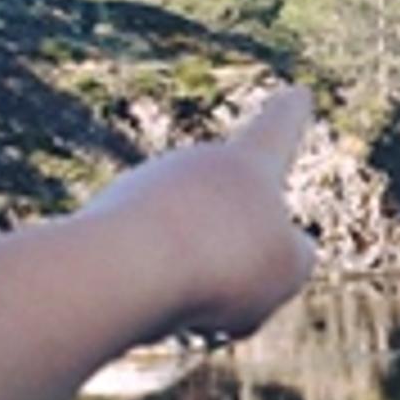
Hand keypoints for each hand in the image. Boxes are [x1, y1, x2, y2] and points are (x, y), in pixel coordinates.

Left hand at [94, 87, 317, 343]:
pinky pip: (145, 274)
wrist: (125, 273)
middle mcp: (192, 166)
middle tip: (234, 297)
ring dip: (196, 292)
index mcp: (246, 165)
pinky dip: (154, 298)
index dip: (292, 115)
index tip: (297, 92)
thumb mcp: (288, 269)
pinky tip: (143, 307)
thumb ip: (292, 259)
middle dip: (235, 265)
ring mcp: (143, 191)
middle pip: (229, 224)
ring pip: (188, 259)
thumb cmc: (222, 264)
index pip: (277, 130)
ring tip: (186, 305)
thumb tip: (263, 260)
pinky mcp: (102, 225)